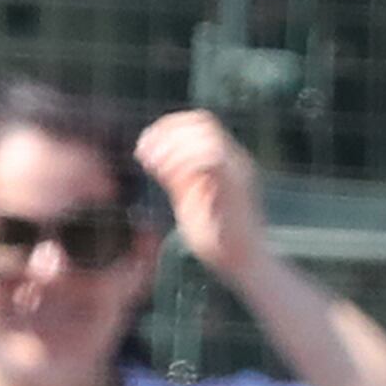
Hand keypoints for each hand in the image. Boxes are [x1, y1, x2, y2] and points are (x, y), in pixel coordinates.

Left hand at [138, 112, 268, 287]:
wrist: (242, 263)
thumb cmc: (216, 237)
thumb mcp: (188, 199)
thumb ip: (176, 177)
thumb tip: (154, 156)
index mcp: (225, 159)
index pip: (201, 123)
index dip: (170, 125)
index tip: (144, 140)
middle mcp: (235, 160)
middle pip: (204, 123)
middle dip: (168, 132)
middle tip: (143, 150)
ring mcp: (239, 172)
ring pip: (209, 137)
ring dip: (174, 146)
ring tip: (151, 162)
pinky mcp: (238, 188)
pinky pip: (214, 160)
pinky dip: (185, 162)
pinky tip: (165, 173)